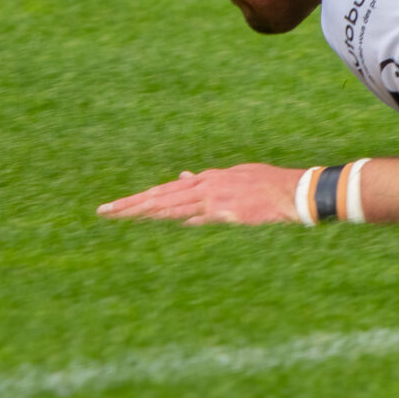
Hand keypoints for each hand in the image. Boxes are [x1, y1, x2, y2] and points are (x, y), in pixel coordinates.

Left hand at [98, 164, 306, 224]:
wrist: (294, 191)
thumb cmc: (267, 186)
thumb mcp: (235, 177)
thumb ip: (208, 180)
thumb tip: (185, 179)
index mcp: (208, 179)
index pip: (166, 190)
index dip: (139, 199)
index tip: (116, 207)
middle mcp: (206, 186)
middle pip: (161, 196)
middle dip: (131, 204)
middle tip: (104, 211)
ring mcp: (215, 198)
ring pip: (172, 205)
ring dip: (144, 211)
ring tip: (120, 217)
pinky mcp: (227, 210)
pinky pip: (197, 216)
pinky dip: (178, 217)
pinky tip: (158, 220)